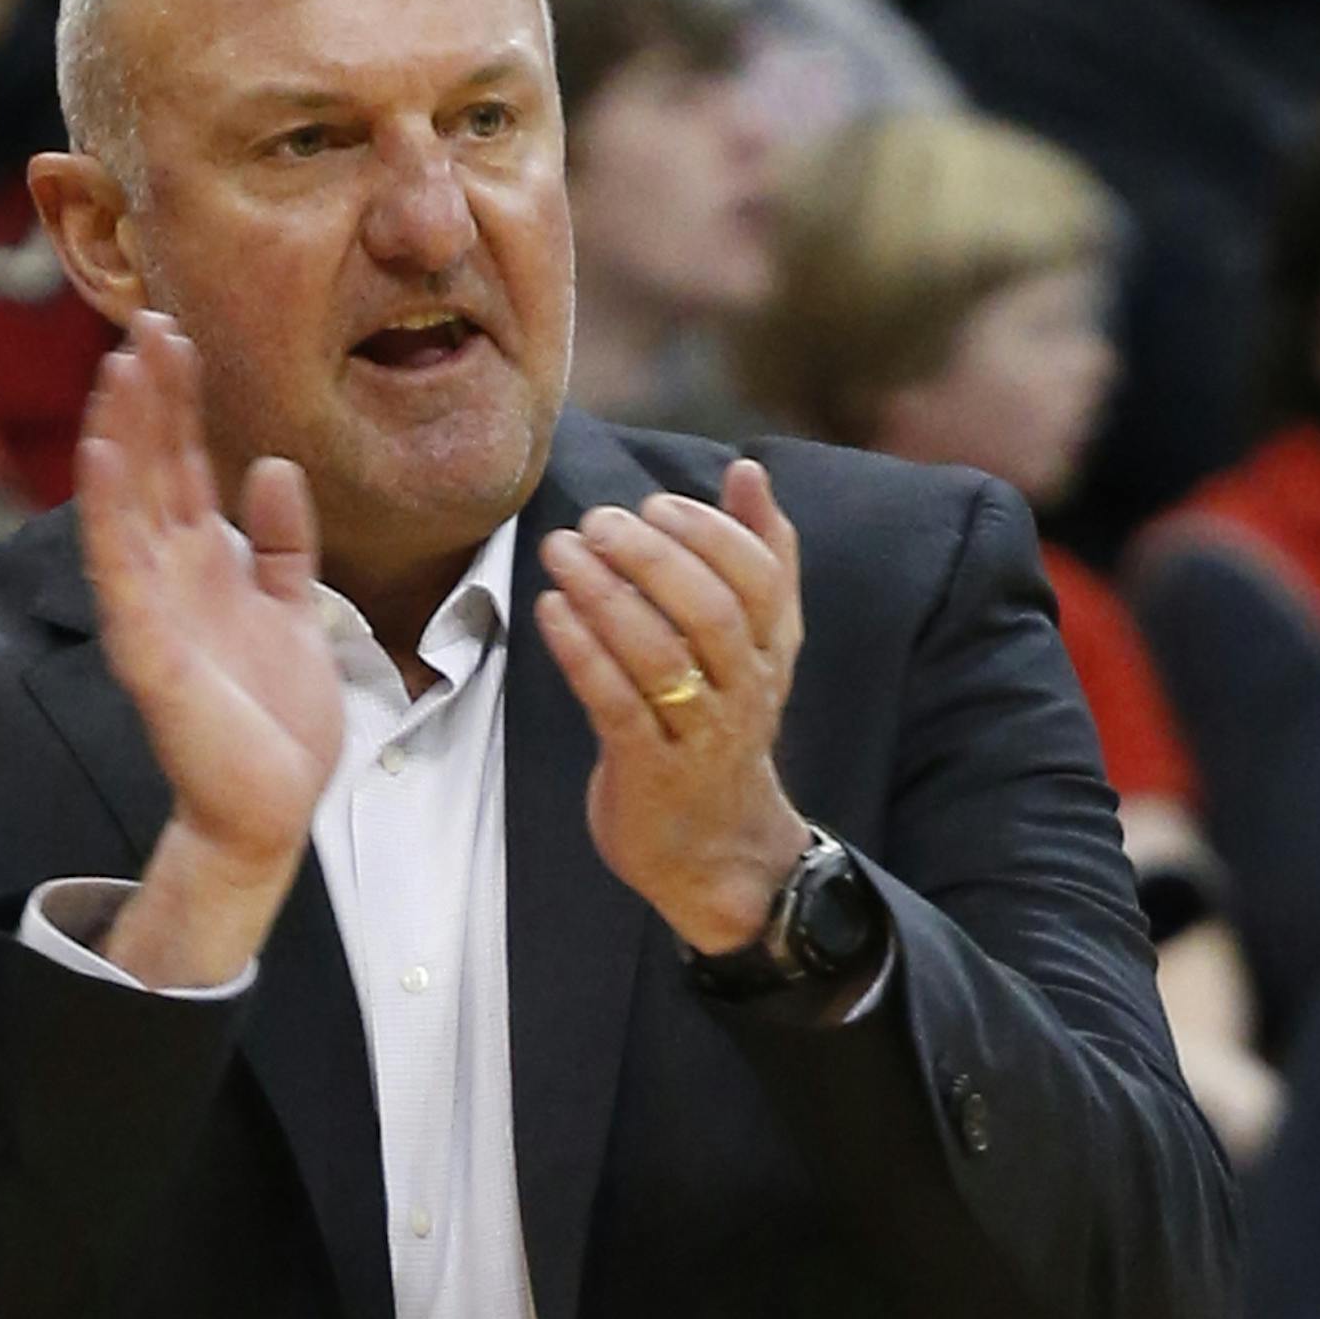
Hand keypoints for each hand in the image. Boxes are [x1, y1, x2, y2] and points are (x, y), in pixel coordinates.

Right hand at [77, 312, 343, 892]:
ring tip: (120, 366)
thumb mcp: (296, 608)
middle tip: (148, 321)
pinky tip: (101, 452)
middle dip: (148, 396)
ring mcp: (152, 607)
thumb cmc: (277, 717)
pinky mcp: (147, 646)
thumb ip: (282, 542)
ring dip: (121, 433)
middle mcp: (168, 575)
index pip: (181, 464)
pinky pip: (119, 566)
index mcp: (203, 563)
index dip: (178, 399)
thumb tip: (271, 467)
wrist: (272, 806)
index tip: (178, 333)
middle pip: (151, 467)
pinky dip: (107, 508)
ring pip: (127, 503)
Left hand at [534, 459, 811, 952]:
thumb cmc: (720, 723)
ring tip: (560, 551)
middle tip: (596, 520)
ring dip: (604, 596)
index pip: (758, 577)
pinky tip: (549, 610)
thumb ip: (759, 554)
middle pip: (707, 609)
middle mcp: (744, 690)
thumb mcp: (754, 643)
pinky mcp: (648, 772)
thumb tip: (751, 469)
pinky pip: (614, 704)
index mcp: (770, 649)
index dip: (707, 532)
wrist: (717, 849)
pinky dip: (580, 652)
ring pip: (658, 655)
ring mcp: (698, 735)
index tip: (654, 503)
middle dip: (648, 556)